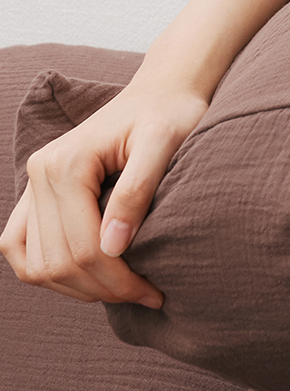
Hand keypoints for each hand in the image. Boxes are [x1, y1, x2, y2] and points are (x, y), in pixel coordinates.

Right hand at [1, 82, 208, 305]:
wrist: (159, 95)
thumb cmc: (169, 116)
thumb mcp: (164, 145)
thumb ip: (137, 191)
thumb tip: (114, 246)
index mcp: (65, 164)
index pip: (83, 247)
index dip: (119, 280)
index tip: (157, 294)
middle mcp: (38, 174)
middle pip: (58, 262)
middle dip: (104, 289)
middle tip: (147, 295)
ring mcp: (32, 185)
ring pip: (34, 264)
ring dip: (76, 288)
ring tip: (122, 289)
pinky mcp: (36, 194)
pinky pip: (20, 248)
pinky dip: (49, 272)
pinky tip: (90, 278)